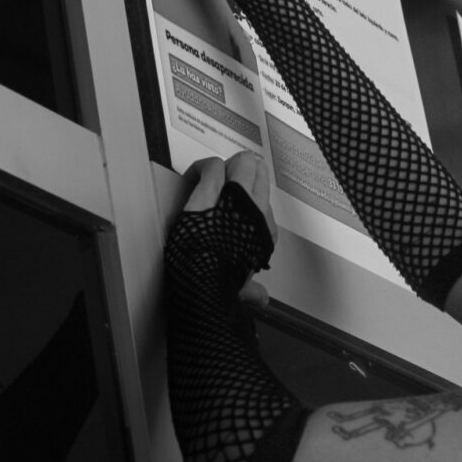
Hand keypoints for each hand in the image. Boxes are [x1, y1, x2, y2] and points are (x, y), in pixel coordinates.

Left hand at [183, 151, 275, 306]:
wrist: (205, 286)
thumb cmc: (221, 284)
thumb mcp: (241, 286)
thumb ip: (251, 289)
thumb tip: (261, 297)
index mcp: (264, 231)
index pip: (264, 200)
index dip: (251, 196)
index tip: (239, 198)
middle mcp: (255, 212)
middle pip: (257, 174)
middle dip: (244, 170)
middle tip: (230, 174)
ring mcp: (235, 200)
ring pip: (242, 165)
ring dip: (229, 165)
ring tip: (216, 171)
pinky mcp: (210, 195)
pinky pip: (214, 167)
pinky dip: (205, 166)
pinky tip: (198, 172)